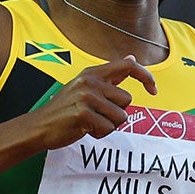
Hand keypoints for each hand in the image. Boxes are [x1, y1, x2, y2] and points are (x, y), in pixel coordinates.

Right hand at [35, 55, 158, 147]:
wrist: (40, 126)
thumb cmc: (65, 109)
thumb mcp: (85, 85)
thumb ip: (110, 75)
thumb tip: (132, 59)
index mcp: (92, 72)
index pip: (128, 66)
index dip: (146, 76)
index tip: (154, 90)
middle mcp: (90, 81)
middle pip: (127, 100)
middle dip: (117, 113)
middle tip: (97, 115)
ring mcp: (86, 97)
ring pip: (121, 116)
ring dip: (109, 125)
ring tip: (90, 122)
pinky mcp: (83, 114)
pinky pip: (108, 128)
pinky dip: (100, 134)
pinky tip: (85, 129)